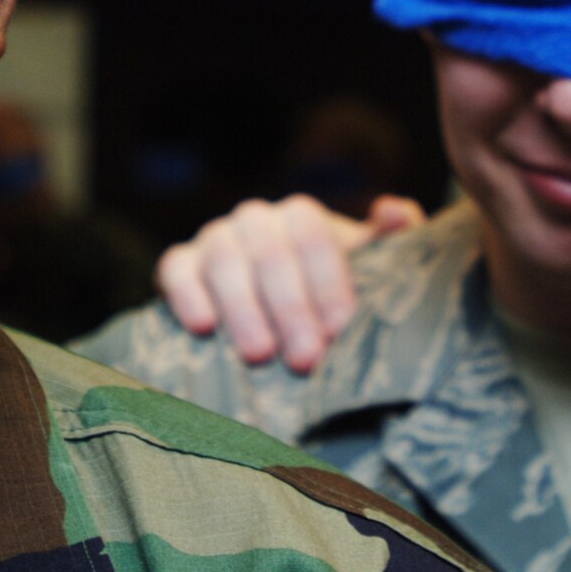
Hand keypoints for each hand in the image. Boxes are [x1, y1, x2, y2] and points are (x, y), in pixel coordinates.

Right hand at [156, 193, 426, 372]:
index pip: (315, 239)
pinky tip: (203, 328)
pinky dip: (187, 294)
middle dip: (291, 310)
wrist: (273, 313)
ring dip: (243, 308)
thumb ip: (390, 241)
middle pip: (272, 254)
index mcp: (303, 217)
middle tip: (306, 360)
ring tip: (259, 355)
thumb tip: (394, 211)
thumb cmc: (328, 296)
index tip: (341, 330)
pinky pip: (176, 269)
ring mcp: (215, 238)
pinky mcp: (179, 263)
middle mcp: (257, 219)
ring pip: (225, 261)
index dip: (328, 284)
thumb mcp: (368, 269)